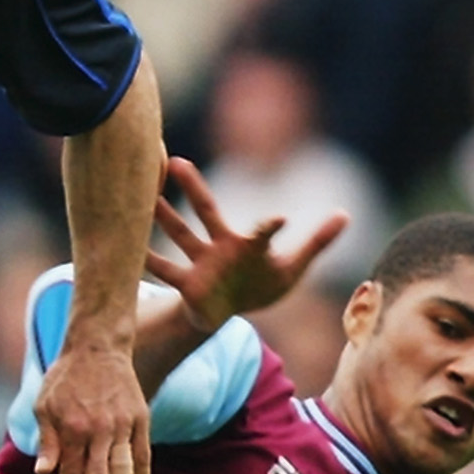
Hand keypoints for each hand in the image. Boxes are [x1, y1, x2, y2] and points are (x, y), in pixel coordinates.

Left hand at [32, 339, 149, 473]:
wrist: (98, 345)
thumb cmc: (64, 377)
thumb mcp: (44, 404)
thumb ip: (47, 440)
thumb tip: (43, 473)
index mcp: (72, 429)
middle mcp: (98, 431)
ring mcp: (122, 425)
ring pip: (123, 471)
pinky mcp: (141, 418)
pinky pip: (143, 454)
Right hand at [146, 157, 347, 332]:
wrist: (229, 312)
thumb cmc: (260, 284)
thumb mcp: (293, 268)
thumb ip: (316, 242)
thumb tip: (345, 214)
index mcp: (246, 244)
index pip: (261, 231)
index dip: (271, 226)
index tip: (283, 219)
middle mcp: (219, 247)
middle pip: (205, 213)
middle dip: (192, 188)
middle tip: (175, 162)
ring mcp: (201, 265)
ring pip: (179, 236)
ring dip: (162, 218)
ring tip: (142, 197)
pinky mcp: (188, 287)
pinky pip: (165, 273)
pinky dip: (148, 263)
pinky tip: (128, 249)